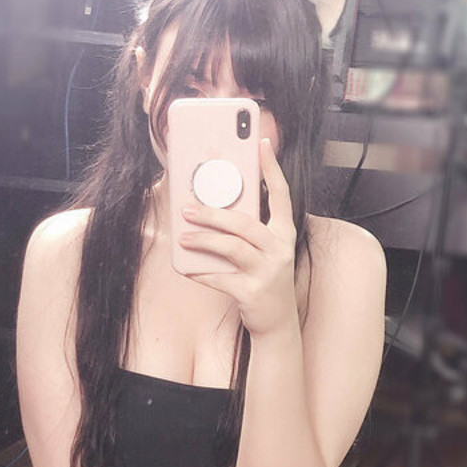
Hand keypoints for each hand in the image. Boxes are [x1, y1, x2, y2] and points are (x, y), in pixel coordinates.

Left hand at [177, 138, 297, 336]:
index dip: (271, 168)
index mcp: (284, 233)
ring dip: (204, 240)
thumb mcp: (264, 250)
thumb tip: (211, 207)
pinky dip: (200, 272)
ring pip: (232, 248)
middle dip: (213, 213)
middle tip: (188, 208)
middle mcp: (280, 249)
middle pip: (245, 223)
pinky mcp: (253, 293)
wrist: (277, 323)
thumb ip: (246, 229)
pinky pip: (220, 277)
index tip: (261, 143)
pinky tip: (186, 266)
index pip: (281, 194)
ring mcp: (268, 271)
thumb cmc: (264, 278)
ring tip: (183, 236)